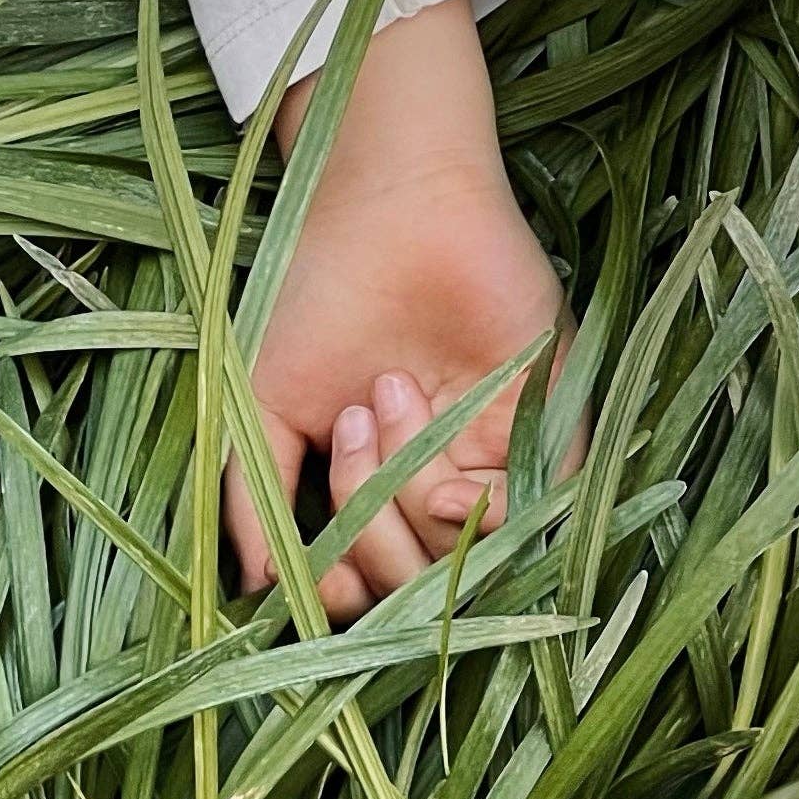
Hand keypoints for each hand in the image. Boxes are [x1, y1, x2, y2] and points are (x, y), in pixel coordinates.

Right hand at [230, 0, 565, 618]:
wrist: (388, 205)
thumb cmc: (319, 296)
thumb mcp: (263, 413)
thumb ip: (255, 503)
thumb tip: (261, 590)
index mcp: (374, 487)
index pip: (370, 583)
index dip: (342, 593)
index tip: (311, 572)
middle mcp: (436, 481)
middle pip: (414, 584)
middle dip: (367, 542)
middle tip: (343, 436)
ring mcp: (492, 456)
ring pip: (460, 558)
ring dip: (402, 506)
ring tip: (378, 407)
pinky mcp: (543, 423)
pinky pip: (524, 515)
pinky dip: (468, 514)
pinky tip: (438, 468)